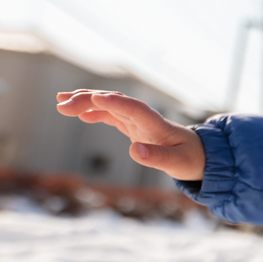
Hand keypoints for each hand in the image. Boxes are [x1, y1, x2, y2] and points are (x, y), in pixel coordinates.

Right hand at [55, 90, 205, 180]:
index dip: (115, 102)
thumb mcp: (178, 164)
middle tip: (62, 104)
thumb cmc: (191, 160)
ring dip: (87, 102)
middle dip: (89, 100)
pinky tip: (80, 115)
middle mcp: (146, 119)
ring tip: (61, 104)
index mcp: (157, 125)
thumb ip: (157, 157)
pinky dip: (95, 112)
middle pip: (115, 102)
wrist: (201, 156)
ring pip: (110, 106)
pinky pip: (112, 115)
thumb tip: (133, 150)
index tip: (95, 97)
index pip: (134, 108)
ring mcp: (139, 122)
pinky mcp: (134, 127)